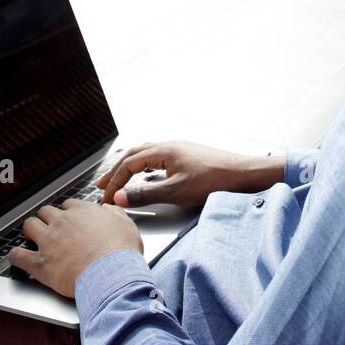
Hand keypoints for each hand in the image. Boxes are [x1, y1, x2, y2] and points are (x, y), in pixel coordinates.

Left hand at [9, 199, 142, 297]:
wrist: (111, 274)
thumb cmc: (121, 252)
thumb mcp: (126, 225)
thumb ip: (114, 214)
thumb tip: (108, 210)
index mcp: (82, 211)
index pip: (68, 205)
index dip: (68, 213)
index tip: (70, 219)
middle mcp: (62, 222)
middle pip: (45, 212)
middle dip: (47, 219)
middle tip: (50, 227)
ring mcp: (48, 241)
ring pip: (29, 226)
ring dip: (30, 230)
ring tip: (32, 237)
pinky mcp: (40, 263)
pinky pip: (18, 255)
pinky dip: (15, 256)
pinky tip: (16, 257)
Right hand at [96, 140, 281, 208]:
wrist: (242, 175)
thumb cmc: (213, 181)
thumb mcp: (175, 191)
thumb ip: (145, 195)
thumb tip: (119, 197)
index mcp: (163, 150)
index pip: (128, 164)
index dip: (114, 182)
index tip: (106, 198)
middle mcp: (169, 146)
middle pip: (133, 155)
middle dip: (116, 171)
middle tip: (102, 185)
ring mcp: (179, 150)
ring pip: (146, 155)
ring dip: (129, 167)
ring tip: (119, 180)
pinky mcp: (188, 157)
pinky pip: (158, 159)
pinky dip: (145, 168)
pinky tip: (147, 177)